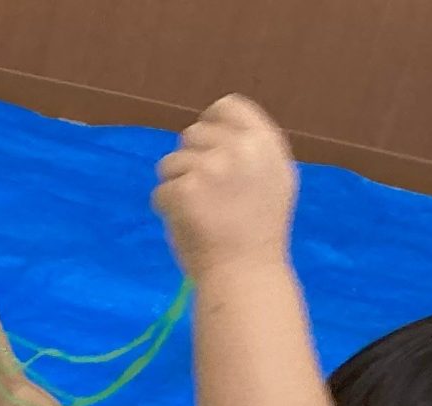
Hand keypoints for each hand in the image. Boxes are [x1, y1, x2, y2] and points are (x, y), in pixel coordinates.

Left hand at [153, 95, 296, 278]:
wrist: (245, 273)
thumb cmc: (257, 233)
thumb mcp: (272, 179)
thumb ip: (249, 151)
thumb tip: (219, 131)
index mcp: (265, 142)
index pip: (227, 106)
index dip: (210, 124)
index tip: (206, 148)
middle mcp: (240, 148)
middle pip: (191, 134)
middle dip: (189, 161)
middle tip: (204, 194)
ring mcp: (212, 167)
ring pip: (170, 163)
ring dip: (175, 186)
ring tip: (198, 212)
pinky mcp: (186, 190)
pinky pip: (159, 192)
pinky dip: (165, 209)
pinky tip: (187, 224)